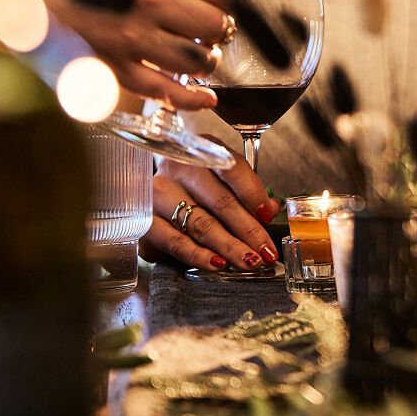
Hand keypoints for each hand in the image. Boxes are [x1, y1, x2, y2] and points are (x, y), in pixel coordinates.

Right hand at [12, 0, 232, 109]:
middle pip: (215, 24)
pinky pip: (166, 91)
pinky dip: (192, 98)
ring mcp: (133, 38)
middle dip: (218, 29)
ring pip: (199, 59)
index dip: (226, 0)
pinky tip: (205, 98)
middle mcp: (150, 1)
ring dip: (205, 60)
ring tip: (198, 55)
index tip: (220, 4)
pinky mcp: (114, 69)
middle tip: (209, 30)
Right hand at [140, 159, 280, 272]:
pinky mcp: (146, 220)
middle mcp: (180, 168)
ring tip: (249, 260)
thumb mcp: (222, 179)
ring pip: (200, 224)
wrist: (148, 188)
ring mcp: (159, 193)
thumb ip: (247, 192)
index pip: (232, 169)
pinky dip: (199, 255)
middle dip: (248, 230)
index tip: (268, 215)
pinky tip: (217, 264)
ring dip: (228, 246)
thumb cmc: (196, 184)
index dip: (253, 193)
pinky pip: (175, 242)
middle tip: (266, 251)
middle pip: (220, 202)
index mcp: (203, 151)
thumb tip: (271, 209)